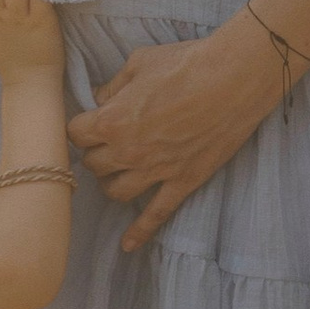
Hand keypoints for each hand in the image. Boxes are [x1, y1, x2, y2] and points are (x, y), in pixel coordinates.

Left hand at [68, 14, 280, 247]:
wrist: (234, 77)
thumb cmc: (186, 63)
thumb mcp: (139, 62)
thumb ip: (113, 85)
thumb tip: (99, 98)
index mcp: (112, 120)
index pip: (75, 135)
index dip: (80, 128)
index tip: (88, 123)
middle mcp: (129, 151)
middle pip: (93, 166)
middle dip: (95, 154)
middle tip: (104, 144)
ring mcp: (156, 170)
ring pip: (116, 192)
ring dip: (112, 182)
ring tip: (117, 172)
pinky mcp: (183, 181)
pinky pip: (157, 215)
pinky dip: (140, 232)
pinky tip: (127, 246)